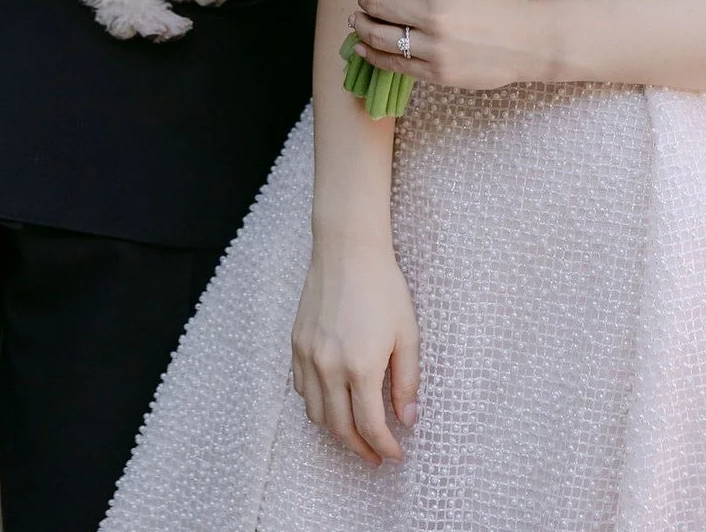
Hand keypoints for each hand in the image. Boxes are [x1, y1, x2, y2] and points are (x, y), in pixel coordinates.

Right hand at [291, 239, 418, 466]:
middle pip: (340, 427)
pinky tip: (331, 403)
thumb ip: (407, 381)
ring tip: (354, 435)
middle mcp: (329, 367)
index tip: (396, 455)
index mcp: (360, 367)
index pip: (370, 425)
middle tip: (375, 456)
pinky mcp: (296, 343)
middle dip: (359, 448)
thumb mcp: (408, 334)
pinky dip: (315, 405)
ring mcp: (308, 356)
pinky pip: (300, 388)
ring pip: (315, 413)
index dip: (384, 446)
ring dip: (335, 432)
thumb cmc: (383, 287)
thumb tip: (408, 420)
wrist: (347, 249)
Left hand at [351, 0, 547, 91]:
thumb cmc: (498, 6)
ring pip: (377, 36)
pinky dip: (372, 54)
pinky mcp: (434, 73)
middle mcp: (431, 15)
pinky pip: (392, 64)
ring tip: (358, 21)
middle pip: (375, 4)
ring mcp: (432, 48)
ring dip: (362, 26)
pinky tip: (364, 47)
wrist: (528, 41)